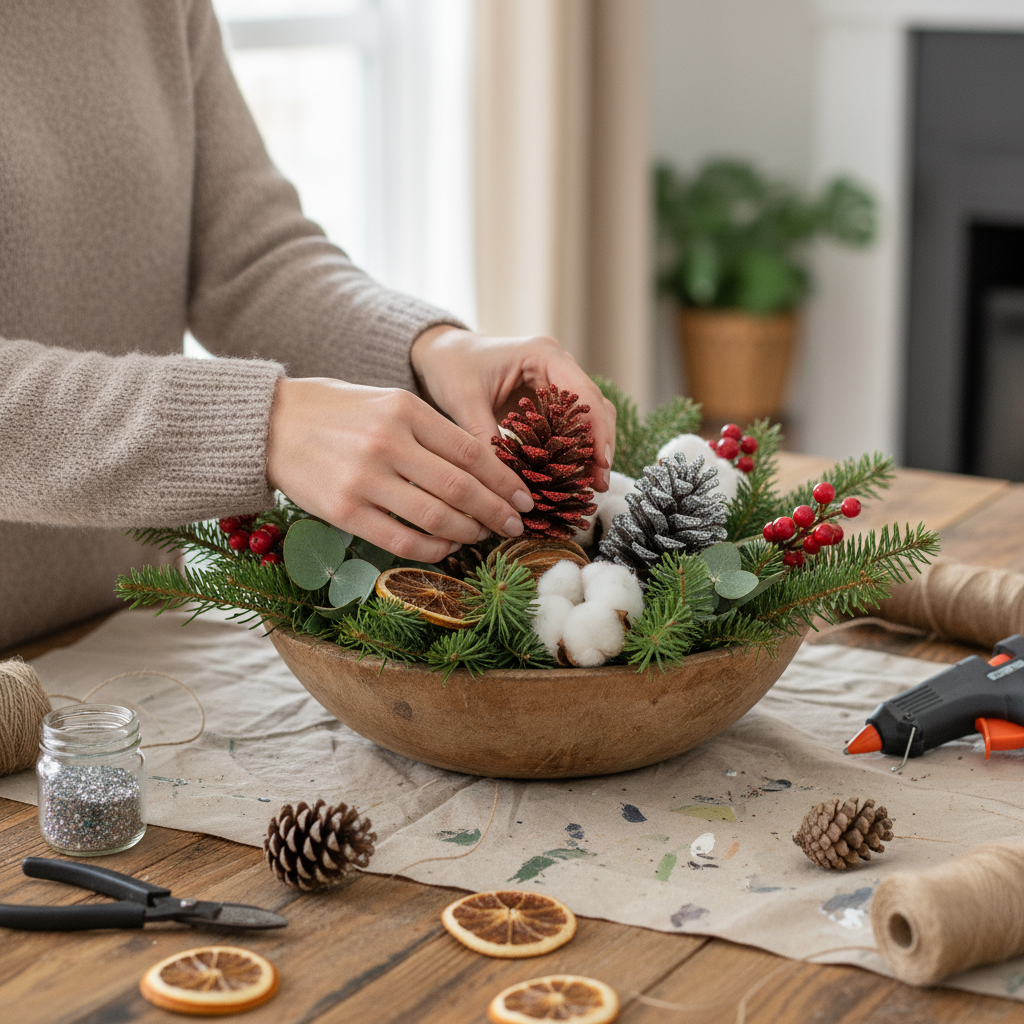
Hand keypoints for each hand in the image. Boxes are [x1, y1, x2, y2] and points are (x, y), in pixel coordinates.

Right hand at [265, 377, 534, 562]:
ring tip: (482, 536)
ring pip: (436, 517)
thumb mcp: (387, 403)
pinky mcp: (343, 510)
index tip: (522, 497)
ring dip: (468, 533)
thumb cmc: (336, 412)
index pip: (471, 451)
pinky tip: (446, 548)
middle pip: (460, 487)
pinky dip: (432, 549)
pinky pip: (401, 539)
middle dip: (496, 511)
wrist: (270, 422)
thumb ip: (431, 431)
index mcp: (405, 409)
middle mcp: (388, 442)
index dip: (504, 479)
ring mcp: (364, 478)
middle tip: (514, 525)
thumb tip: (484, 468)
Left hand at [410, 327, 616, 490]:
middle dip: (599, 446)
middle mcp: (558, 364)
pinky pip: (570, 425)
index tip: (601, 464)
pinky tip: (571, 475)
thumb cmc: (451, 368)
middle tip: (598, 485)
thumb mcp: (465, 404)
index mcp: (543, 355)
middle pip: (594, 407)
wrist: (442, 354)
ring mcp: (557, 380)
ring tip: (590, 486)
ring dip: (590, 450)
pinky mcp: (549, 399)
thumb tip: (505, 485)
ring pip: (588, 417)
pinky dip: (572, 449)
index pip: (584, 393)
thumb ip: (485, 441)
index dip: (597, 429)